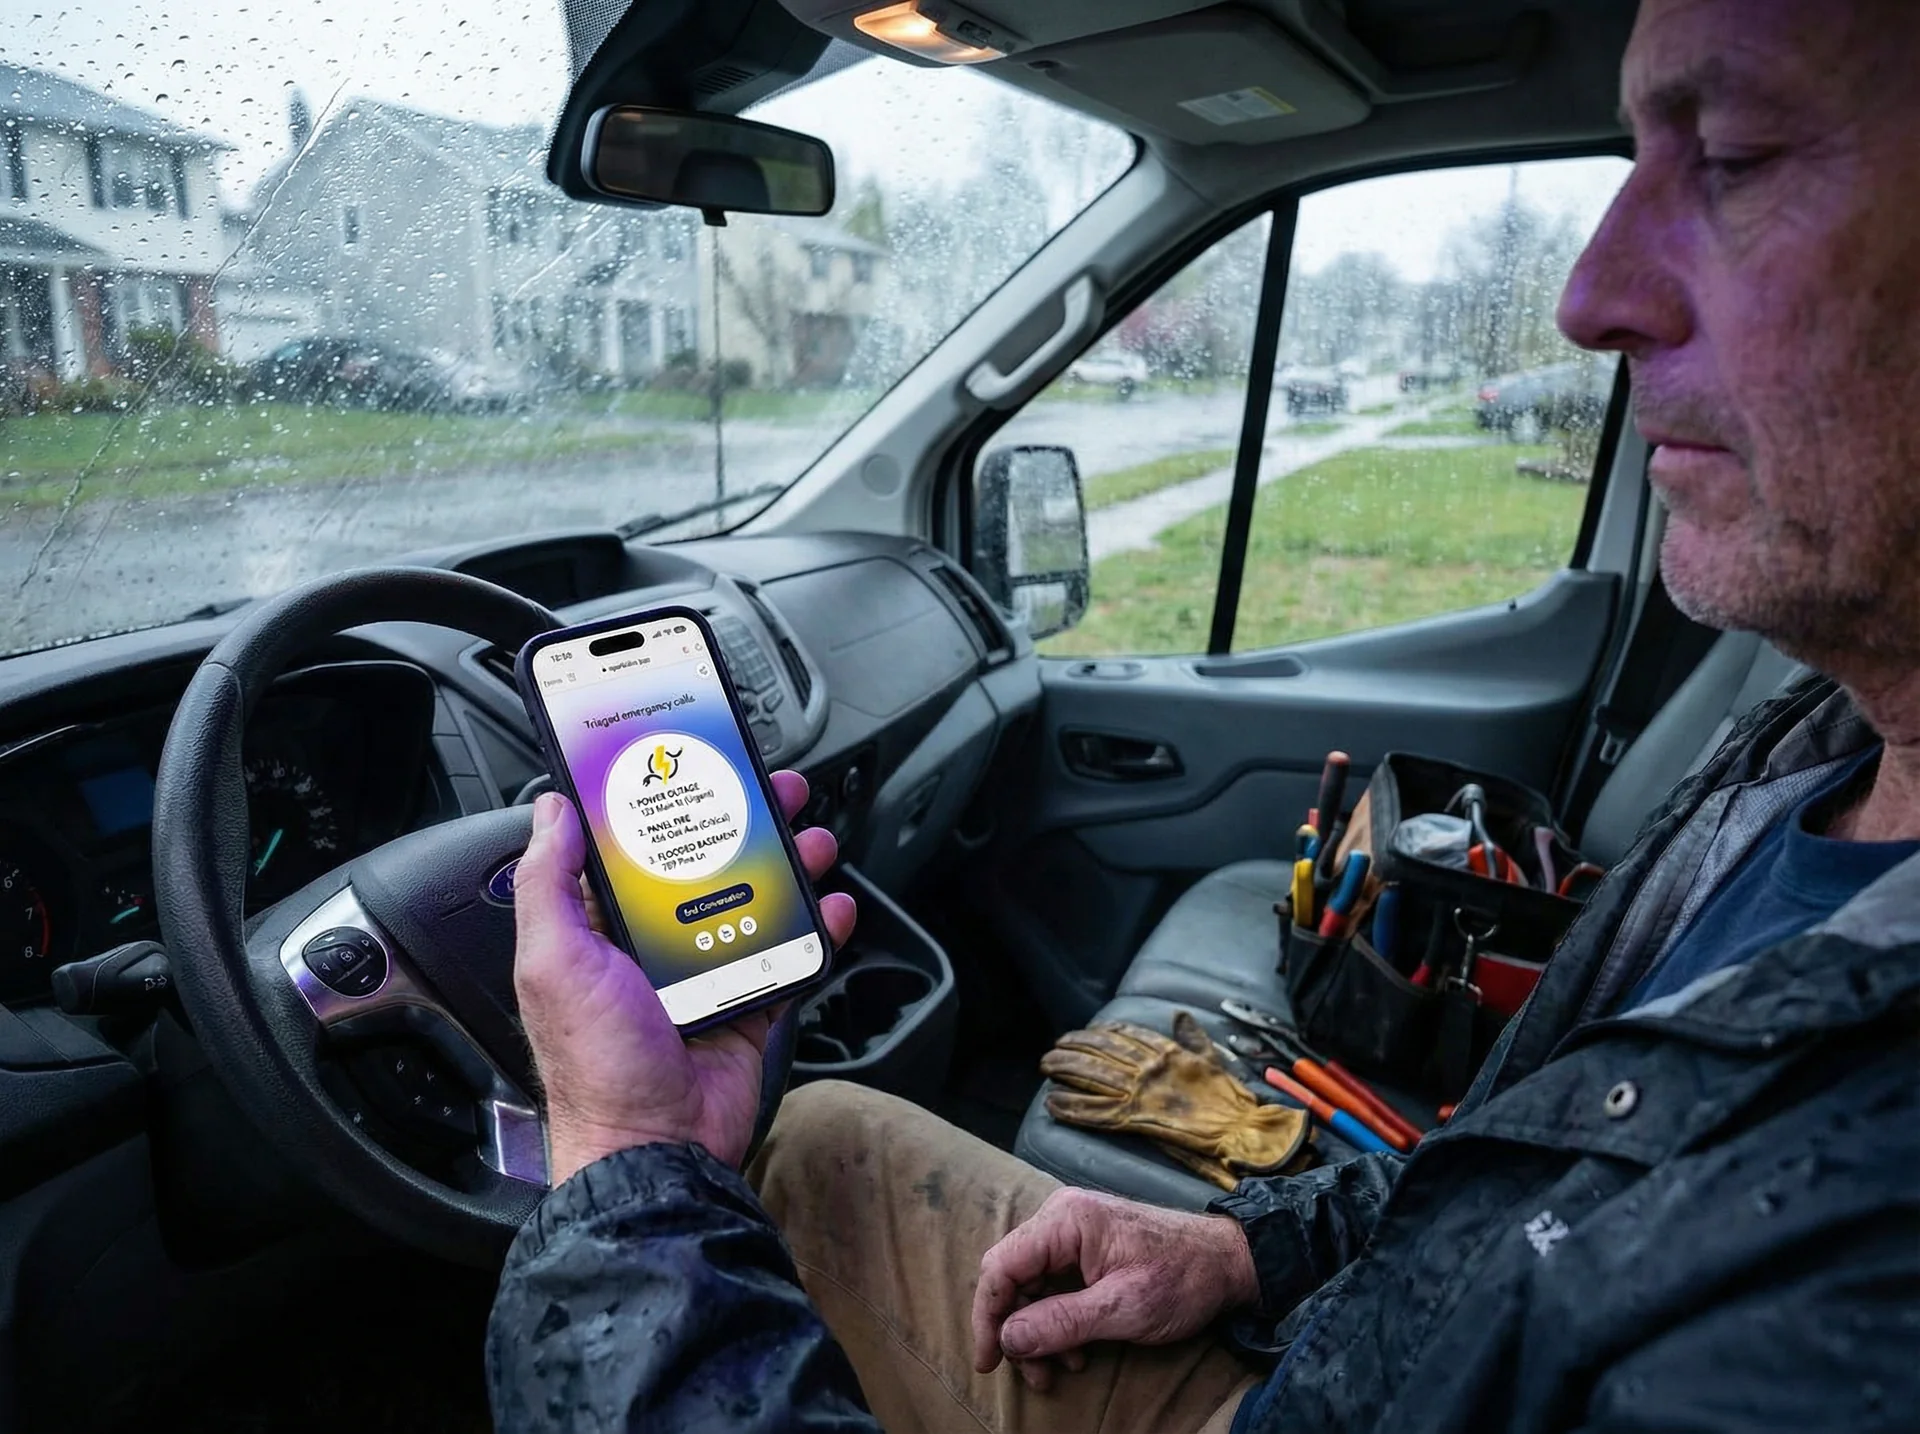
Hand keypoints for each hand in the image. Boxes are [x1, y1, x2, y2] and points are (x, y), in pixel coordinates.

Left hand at [513, 771, 855, 1183]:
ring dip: (788, 865)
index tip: (692, 763)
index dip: (663, 801)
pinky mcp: (748, 1005)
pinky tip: (832, 906)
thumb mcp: (553, 961)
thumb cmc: (595, 1063)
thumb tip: (551, 808)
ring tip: (813, 840)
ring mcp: (703, 974)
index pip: (631, 846)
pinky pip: (788, 956)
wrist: (654, 1147)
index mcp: (600, 927)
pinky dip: (816, 928)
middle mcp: (652, 945)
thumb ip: (548, 882)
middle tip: (775, 790)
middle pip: (705, 863)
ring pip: (753, 900)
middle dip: (743, 821)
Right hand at [971, 1187, 1258, 1390]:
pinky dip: (1057, 1320)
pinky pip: (1053, 1284)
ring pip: (1031, 1285)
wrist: (1227, 1262)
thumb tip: (1009, 1338)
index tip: (989, 1362)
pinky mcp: (1086, 1247)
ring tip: (1059, 1370)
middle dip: (1018, 1331)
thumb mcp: (1122, 1309)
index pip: (1000, 1266)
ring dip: (1039, 1331)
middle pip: (1012, 1277)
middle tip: (1035, 1375)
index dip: (987, 1317)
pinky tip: (1076, 1350)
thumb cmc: (1182, 1279)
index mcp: (1065, 1221)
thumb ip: (1062, 1322)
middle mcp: (1061, 1218)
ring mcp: (1073, 1231)